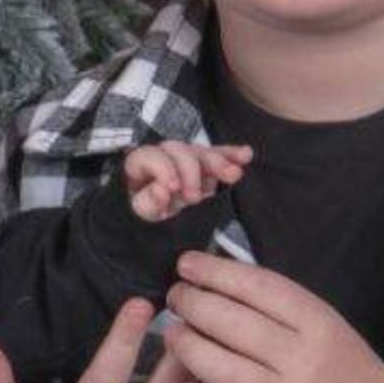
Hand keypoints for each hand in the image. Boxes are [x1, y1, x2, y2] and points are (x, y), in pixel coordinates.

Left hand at [122, 140, 251, 220]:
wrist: (151, 232)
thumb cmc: (142, 220)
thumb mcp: (140, 215)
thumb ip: (147, 203)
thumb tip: (161, 190)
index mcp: (138, 165)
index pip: (149, 155)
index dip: (162, 168)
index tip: (172, 187)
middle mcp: (161, 157)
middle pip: (178, 149)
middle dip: (191, 168)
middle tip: (194, 197)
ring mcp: (183, 161)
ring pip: (200, 152)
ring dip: (219, 161)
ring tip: (233, 175)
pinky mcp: (202, 168)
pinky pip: (217, 157)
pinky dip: (231, 156)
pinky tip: (245, 154)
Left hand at [165, 252, 383, 382]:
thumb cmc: (345, 378)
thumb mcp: (329, 331)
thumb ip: (283, 309)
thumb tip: (223, 276)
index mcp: (320, 326)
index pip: (259, 287)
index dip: (215, 272)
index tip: (186, 265)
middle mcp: (305, 362)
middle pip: (232, 324)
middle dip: (193, 305)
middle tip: (176, 298)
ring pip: (222, 370)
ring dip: (188, 349)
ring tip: (173, 336)